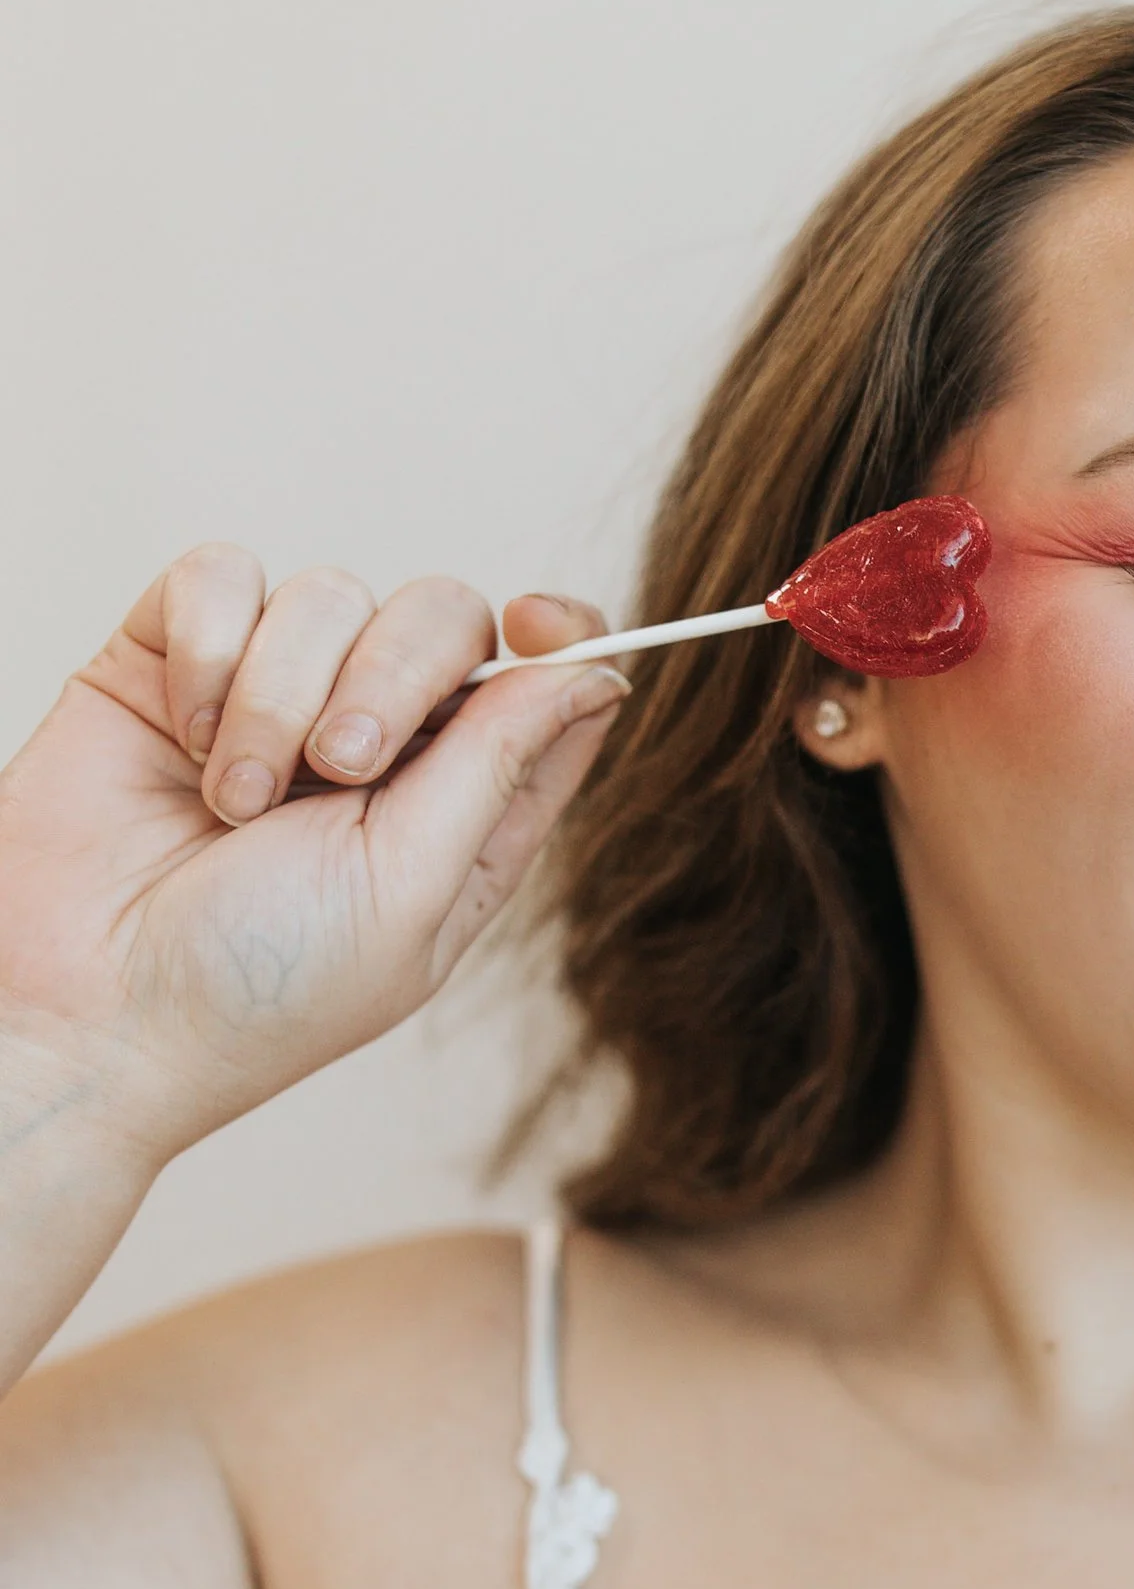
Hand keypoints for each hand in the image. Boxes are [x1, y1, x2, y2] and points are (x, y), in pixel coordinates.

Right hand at [0, 550, 628, 1168]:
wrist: (81, 1012)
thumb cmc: (254, 991)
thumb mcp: (412, 888)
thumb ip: (499, 765)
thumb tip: (597, 672)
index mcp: (459, 811)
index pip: (545, 682)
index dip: (561, 636)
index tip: (540, 627)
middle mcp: (376, 746)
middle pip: (444, 616)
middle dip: (394, 678)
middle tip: (336, 770)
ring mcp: (270, 696)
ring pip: (328, 594)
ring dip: (280, 696)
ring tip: (232, 803)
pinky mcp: (171, 663)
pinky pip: (220, 576)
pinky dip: (207, 652)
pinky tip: (182, 739)